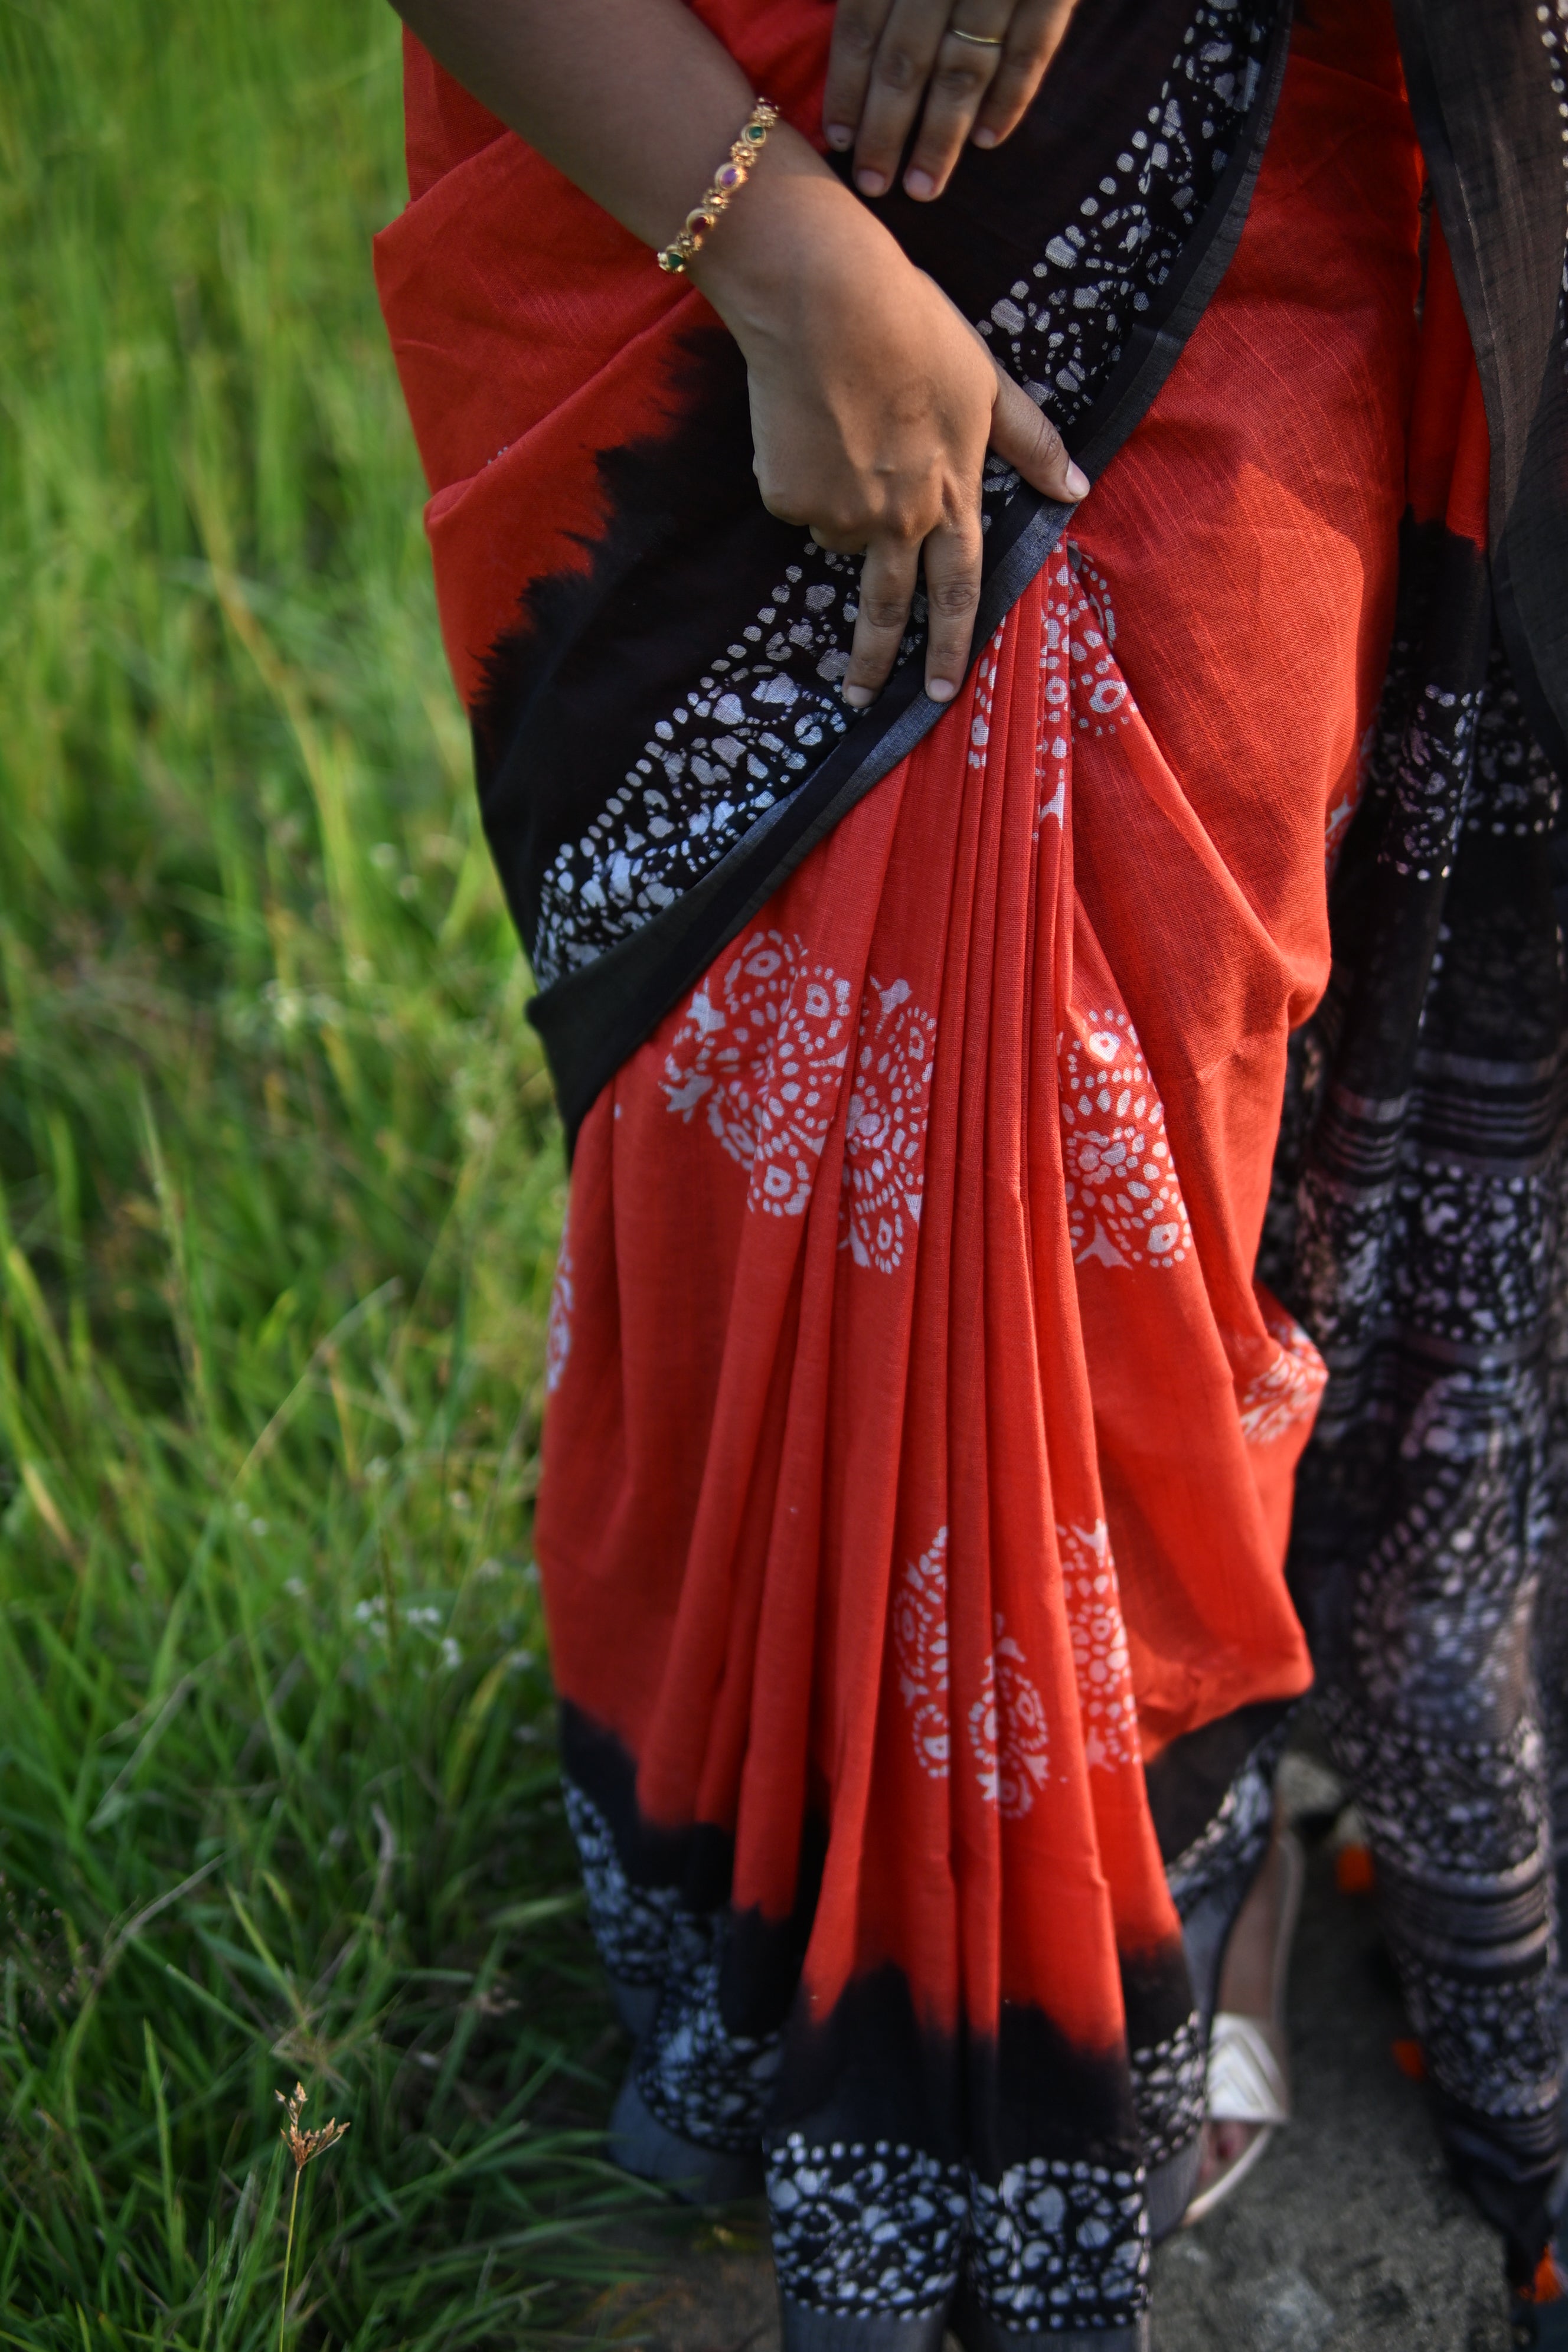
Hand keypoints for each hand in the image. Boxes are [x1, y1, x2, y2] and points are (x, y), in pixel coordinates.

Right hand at [694, 152, 1086, 706]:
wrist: (822, 300)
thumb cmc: (913, 326)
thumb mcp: (987, 380)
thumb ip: (1030, 442)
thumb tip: (1076, 489)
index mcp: (949, 494)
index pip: (958, 587)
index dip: (951, 641)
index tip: (941, 689)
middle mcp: (896, 519)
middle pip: (886, 606)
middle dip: (874, 660)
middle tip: (860, 698)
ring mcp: (839, 512)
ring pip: (838, 530)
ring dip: (839, 502)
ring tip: (841, 432)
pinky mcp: (788, 496)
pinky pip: (796, 498)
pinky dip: (801, 472)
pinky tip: (806, 421)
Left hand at [824, 0, 1078, 201]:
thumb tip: (821, 10)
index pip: (861, 20)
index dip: (846, 84)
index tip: (836, 140)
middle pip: (909, 56)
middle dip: (888, 128)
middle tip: (873, 184)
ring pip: (968, 63)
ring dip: (944, 134)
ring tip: (924, 187)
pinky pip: (1036, 44)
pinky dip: (1014, 95)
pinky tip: (990, 141)